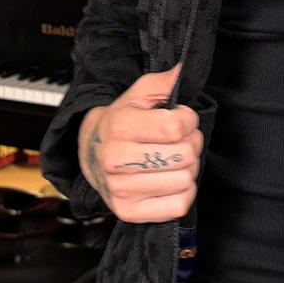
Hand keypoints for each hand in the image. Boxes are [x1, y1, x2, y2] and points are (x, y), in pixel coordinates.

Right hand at [79, 64, 202, 222]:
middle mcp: (117, 159)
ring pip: (186, 181)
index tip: (181, 118)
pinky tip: (169, 180)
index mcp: (120, 126)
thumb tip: (183, 69)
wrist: (91, 155)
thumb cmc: (122, 123)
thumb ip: (163, 81)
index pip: (177, 127)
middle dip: (191, 144)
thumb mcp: (138, 95)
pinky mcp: (128, 213)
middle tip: (178, 141)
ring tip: (172, 160)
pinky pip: (179, 206)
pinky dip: (183, 193)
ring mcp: (121, 190)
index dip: (189, 120)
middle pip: (186, 155)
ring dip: (187, 169)